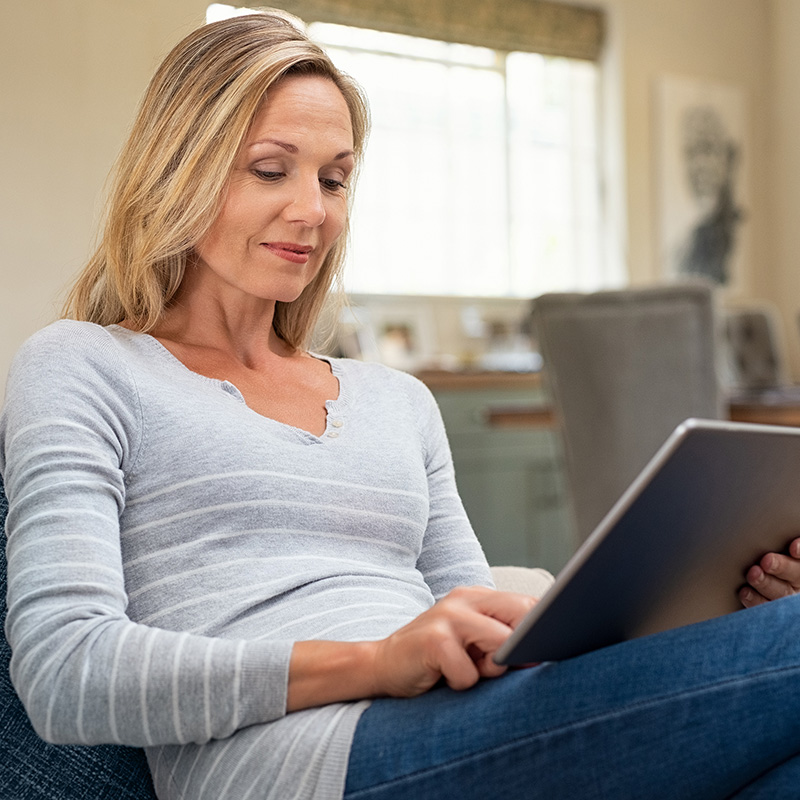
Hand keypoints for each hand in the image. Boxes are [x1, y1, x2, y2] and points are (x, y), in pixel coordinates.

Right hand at [286, 587, 535, 711]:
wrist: (382, 665)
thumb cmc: (435, 659)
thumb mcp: (471, 643)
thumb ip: (502, 640)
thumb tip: (544, 654)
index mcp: (476, 596)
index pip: (527, 603)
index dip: (544, 629)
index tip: (552, 649)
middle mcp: (463, 599)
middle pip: (521, 617)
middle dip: (521, 648)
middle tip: (499, 667)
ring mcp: (447, 617)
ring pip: (500, 645)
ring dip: (491, 669)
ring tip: (468, 671)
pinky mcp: (433, 641)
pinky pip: (469, 673)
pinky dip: (462, 684)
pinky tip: (443, 678)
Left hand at [740, 537, 799, 607]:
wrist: (751, 573)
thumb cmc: (764, 546)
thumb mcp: (775, 540)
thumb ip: (778, 533)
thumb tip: (779, 503)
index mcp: (799, 561)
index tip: (794, 547)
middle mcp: (798, 579)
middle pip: (796, 575)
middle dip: (782, 567)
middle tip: (766, 560)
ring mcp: (787, 595)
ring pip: (781, 593)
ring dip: (766, 583)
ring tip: (753, 573)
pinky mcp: (771, 608)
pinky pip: (764, 607)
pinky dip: (754, 600)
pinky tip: (744, 591)